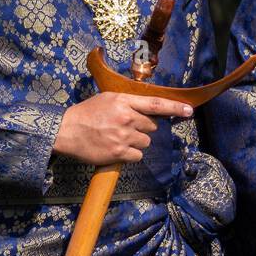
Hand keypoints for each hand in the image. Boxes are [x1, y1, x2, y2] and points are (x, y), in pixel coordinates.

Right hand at [52, 93, 192, 164]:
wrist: (66, 131)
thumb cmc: (86, 113)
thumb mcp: (108, 99)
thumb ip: (128, 102)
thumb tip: (148, 108)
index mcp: (124, 101)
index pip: (156, 104)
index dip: (175, 108)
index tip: (189, 111)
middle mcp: (127, 118)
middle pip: (152, 127)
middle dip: (143, 128)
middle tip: (125, 127)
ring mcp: (123, 136)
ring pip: (145, 142)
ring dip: (136, 142)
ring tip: (118, 138)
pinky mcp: (119, 153)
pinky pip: (137, 156)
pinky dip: (130, 155)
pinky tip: (116, 149)